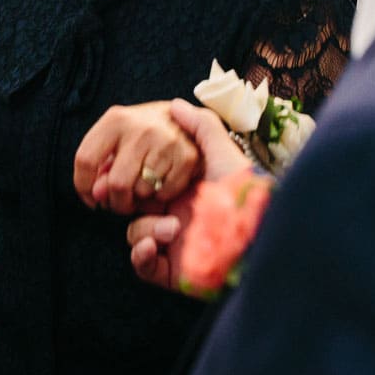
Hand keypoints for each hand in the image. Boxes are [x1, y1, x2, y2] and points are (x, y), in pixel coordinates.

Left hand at [73, 101, 202, 214]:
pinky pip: (165, 193)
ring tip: (142, 186)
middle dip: (116, 202)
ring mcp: (166, 141)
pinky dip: (160, 196)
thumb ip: (101, 168)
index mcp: (115, 119)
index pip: (86, 159)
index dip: (83, 186)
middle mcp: (141, 128)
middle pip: (117, 184)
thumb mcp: (116, 140)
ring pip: (141, 192)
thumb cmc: (142, 133)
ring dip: (139, 198)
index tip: (91, 198)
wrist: (185, 118)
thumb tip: (97, 196)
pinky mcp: (188, 156)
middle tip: (120, 202)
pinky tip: (161, 182)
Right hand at [126, 101, 255, 290]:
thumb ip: (202, 126)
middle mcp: (175, 215)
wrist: (261, 235)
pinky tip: (154, 245)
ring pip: (135, 235)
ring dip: (144, 230)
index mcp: (182, 191)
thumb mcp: (224, 153)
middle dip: (123, 203)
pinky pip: (143, 266)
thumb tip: (176, 104)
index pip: (143, 184)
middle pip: (132, 209)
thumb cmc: (247, 193)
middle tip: (120, 198)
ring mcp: (173, 244)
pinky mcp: (173, 271)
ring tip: (171, 228)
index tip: (113, 172)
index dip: (126, 178)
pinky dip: (141, 255)